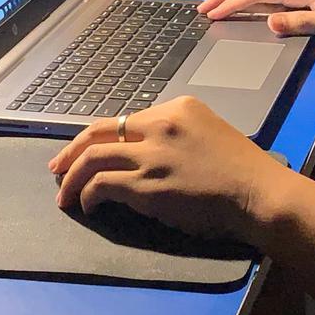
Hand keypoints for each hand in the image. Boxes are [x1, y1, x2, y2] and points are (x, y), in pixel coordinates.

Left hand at [49, 96, 292, 243]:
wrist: (257, 192)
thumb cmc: (241, 170)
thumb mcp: (207, 132)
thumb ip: (175, 134)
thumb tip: (143, 152)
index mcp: (177, 107)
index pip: (124, 119)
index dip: (98, 137)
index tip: (86, 152)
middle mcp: (160, 124)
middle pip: (99, 131)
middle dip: (71, 151)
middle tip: (57, 169)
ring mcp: (151, 154)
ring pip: (93, 158)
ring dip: (72, 178)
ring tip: (65, 195)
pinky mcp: (146, 184)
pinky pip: (101, 184)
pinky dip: (87, 195)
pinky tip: (89, 207)